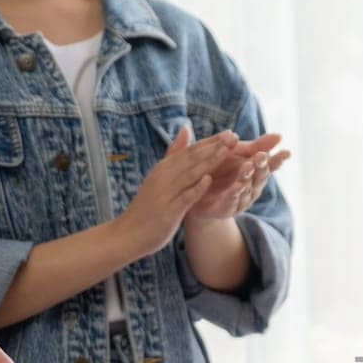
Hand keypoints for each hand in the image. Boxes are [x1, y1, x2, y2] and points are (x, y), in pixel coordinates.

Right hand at [114, 127, 231, 255]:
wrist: (128, 234)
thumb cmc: (148, 207)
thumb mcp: (160, 176)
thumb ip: (174, 154)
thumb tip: (186, 128)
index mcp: (164, 168)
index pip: (190, 151)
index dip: (211, 142)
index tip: (231, 133)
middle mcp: (164, 177)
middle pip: (192, 158)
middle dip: (214, 147)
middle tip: (234, 137)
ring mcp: (165, 193)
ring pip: (190, 174)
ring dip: (209, 162)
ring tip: (227, 151)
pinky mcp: (167, 211)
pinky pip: (183, 197)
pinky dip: (195, 188)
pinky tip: (208, 180)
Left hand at [187, 132, 290, 222]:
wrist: (200, 195)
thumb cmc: (223, 170)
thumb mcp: (238, 154)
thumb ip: (257, 146)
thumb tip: (279, 136)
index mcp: (255, 173)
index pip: (269, 166)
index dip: (277, 160)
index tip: (286, 153)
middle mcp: (252, 188)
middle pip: (259, 177)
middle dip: (261, 166)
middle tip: (261, 156)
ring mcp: (241, 200)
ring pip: (247, 189)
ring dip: (247, 178)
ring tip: (247, 166)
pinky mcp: (227, 209)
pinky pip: (231, 201)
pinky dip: (234, 193)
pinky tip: (237, 185)